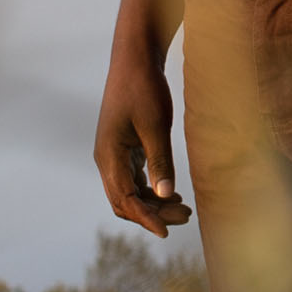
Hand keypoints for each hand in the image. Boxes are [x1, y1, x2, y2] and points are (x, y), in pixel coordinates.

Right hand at [95, 52, 191, 234]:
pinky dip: (150, 190)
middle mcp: (105, 159)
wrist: (135, 59)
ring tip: (184, 209)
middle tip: (186, 216)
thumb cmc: (144, 88)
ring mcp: (112, 154)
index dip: (146, 218)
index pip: (125, 199)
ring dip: (153, 203)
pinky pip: (133, 179)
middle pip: (124, 201)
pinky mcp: (122, 148)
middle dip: (152, 213)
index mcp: (108, 155)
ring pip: (128, 192)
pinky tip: (171, 193)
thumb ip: (160, 162)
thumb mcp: (156, 126)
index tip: (167, 231)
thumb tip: (164, 195)